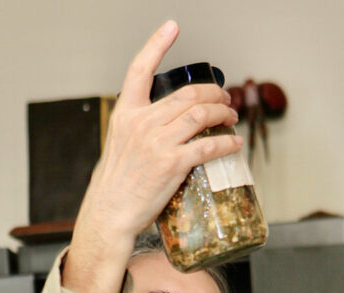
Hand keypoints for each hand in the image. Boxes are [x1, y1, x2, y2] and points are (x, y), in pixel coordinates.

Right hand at [64, 21, 242, 292]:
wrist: (110, 214)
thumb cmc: (115, 186)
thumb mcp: (119, 146)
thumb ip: (139, 130)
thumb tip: (165, 126)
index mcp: (125, 115)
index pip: (139, 69)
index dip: (157, 44)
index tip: (172, 27)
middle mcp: (142, 123)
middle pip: (187, 94)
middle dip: (213, 93)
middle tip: (225, 99)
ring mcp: (158, 143)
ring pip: (201, 115)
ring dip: (223, 113)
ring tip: (232, 117)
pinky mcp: (173, 164)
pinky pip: (208, 146)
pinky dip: (226, 142)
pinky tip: (234, 143)